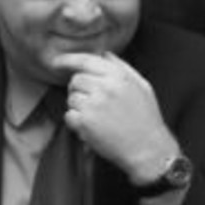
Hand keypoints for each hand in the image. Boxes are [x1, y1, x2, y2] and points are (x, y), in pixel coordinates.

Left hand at [52, 52, 179, 184]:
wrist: (148, 149)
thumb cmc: (146, 118)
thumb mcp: (142, 86)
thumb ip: (122, 67)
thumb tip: (104, 54)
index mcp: (118, 76)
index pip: (85, 60)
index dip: (67, 59)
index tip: (56, 62)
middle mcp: (105, 87)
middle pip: (75, 80)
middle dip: (78, 90)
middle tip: (91, 103)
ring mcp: (94, 105)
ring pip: (71, 99)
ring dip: (79, 108)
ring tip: (97, 118)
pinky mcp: (85, 122)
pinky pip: (69, 116)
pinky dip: (76, 123)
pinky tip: (91, 128)